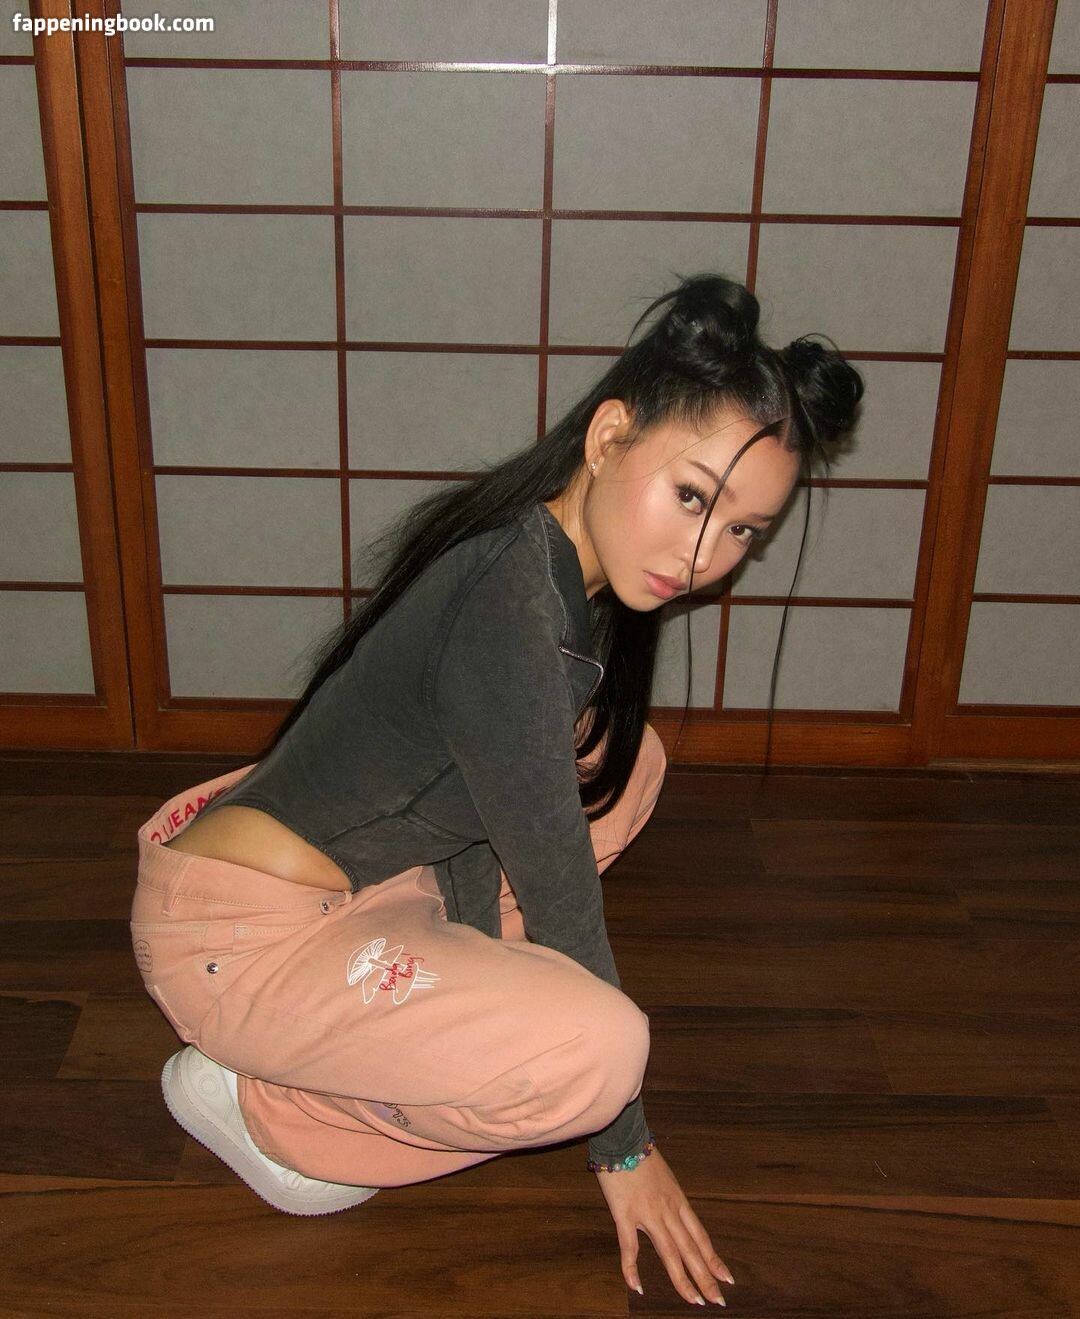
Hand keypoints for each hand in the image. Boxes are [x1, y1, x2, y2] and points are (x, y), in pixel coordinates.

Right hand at [594, 1148, 734, 1305]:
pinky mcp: (624, 1214)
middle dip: (705, 1277)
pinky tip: (637, 1288)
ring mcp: (647, 1214)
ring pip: (669, 1253)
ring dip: (682, 1279)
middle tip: (718, 1300)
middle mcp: (668, 1210)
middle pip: (690, 1249)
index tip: (727, 1278)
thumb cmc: (642, 1154)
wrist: (623, 1137)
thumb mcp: (665, 1176)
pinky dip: (632, 1270)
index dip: (714, 1259)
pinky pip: (630, 1247)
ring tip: (694, 1300)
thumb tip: (676, 1212)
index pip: (701, 1237)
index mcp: (678, 1201)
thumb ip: (670, 1196)